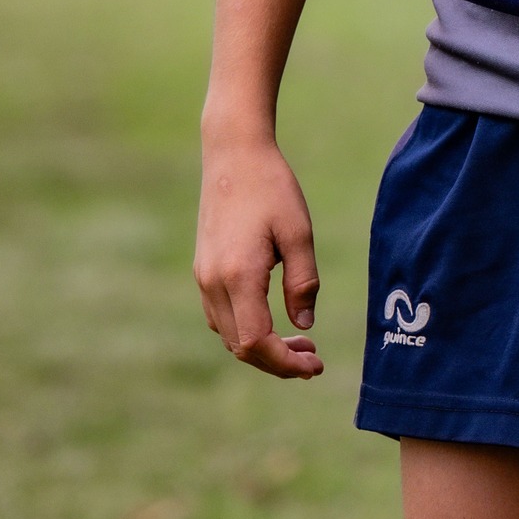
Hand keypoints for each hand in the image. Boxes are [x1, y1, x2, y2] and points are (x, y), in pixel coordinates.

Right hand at [194, 136, 322, 378]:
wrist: (233, 153)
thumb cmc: (272, 187)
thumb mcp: (299, 232)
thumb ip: (303, 282)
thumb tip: (305, 325)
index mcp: (238, 275)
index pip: (257, 342)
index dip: (285, 363)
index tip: (315, 365)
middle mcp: (213, 282)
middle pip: (240, 347)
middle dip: (277, 361)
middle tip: (313, 358)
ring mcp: (203, 276)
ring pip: (228, 335)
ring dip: (261, 347)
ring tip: (300, 342)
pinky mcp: (203, 268)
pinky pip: (220, 316)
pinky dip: (245, 329)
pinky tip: (271, 319)